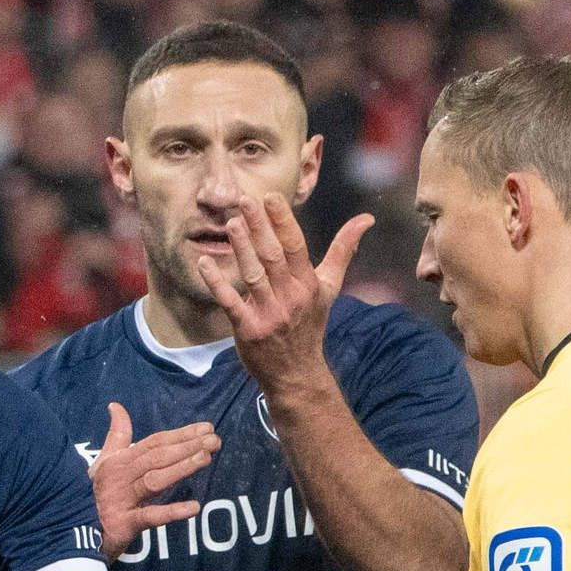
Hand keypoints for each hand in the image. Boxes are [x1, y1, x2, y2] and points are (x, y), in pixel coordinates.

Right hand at [89, 402, 217, 551]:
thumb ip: (116, 436)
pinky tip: (193, 508)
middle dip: (187, 447)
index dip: (180, 434)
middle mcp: (120, 477)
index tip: (206, 428)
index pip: (154, 442)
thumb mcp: (102, 463)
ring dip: (181, 468)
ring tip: (205, 458)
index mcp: (118, 461)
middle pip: (157, 457)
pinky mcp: (123, 524)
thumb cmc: (91, 495)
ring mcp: (121, 500)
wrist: (69, 531)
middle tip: (215, 440)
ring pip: (155, 480)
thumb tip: (116, 406)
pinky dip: (171, 512)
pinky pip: (149, 517)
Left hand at [191, 190, 373, 400]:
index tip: (270, 197)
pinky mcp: (248, 329)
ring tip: (230, 224)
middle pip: (273, 256)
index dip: (283, 221)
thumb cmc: (310, 324)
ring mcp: (269, 314)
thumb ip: (343, 251)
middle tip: (244, 200)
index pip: (296, 246)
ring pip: (253, 275)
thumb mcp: (330, 287)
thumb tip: (366, 219)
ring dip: (241, 248)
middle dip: (259, 227)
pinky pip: (230, 302)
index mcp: (308, 284)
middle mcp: (290, 297)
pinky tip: (204, 263)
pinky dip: (217, 282)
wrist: (297, 373)